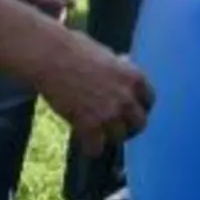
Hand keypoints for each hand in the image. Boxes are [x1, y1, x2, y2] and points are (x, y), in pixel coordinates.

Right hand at [26, 30, 155, 156]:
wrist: (51, 57)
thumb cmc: (75, 50)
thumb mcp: (107, 56)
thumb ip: (119, 67)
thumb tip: (125, 64)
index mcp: (134, 77)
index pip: (149, 100)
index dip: (139, 106)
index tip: (130, 110)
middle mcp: (126, 97)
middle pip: (140, 123)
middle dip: (129, 126)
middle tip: (116, 127)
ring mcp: (109, 113)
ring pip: (119, 138)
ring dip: (109, 138)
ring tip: (98, 136)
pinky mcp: (89, 125)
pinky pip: (96, 149)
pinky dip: (90, 149)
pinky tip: (84, 143)